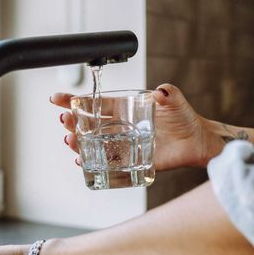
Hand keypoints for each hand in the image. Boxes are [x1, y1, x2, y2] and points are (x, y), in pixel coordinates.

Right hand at [51, 84, 218, 169]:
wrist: (196, 141)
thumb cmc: (184, 117)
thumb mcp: (175, 101)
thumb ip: (168, 94)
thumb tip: (162, 91)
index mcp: (124, 108)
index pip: (95, 104)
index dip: (75, 100)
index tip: (57, 99)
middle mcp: (119, 126)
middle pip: (89, 124)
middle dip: (72, 122)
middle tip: (63, 120)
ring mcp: (123, 144)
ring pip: (93, 143)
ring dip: (78, 142)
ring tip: (69, 141)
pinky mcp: (130, 160)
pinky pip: (107, 162)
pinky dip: (93, 162)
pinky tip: (82, 160)